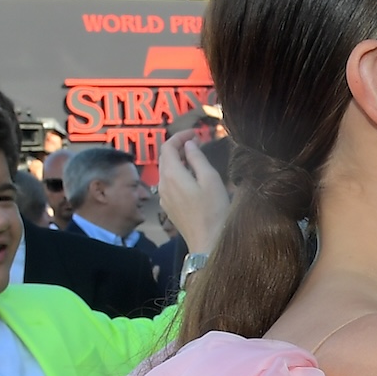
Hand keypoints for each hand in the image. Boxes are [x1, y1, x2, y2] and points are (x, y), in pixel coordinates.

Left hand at [157, 132, 230, 255]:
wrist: (208, 243)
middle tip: (197, 142)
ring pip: (166, 171)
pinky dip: (178, 173)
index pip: (168, 146)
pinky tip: (191, 177)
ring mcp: (163, 197)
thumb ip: (197, 158)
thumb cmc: (213, 211)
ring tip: (196, 158)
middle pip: (165, 157)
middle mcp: (162, 184)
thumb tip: (190, 144)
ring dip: (178, 160)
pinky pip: (168, 183)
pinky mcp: (169, 207)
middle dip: (179, 146)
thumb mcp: (210, 179)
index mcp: (171, 174)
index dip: (180, 136)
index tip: (196, 133)